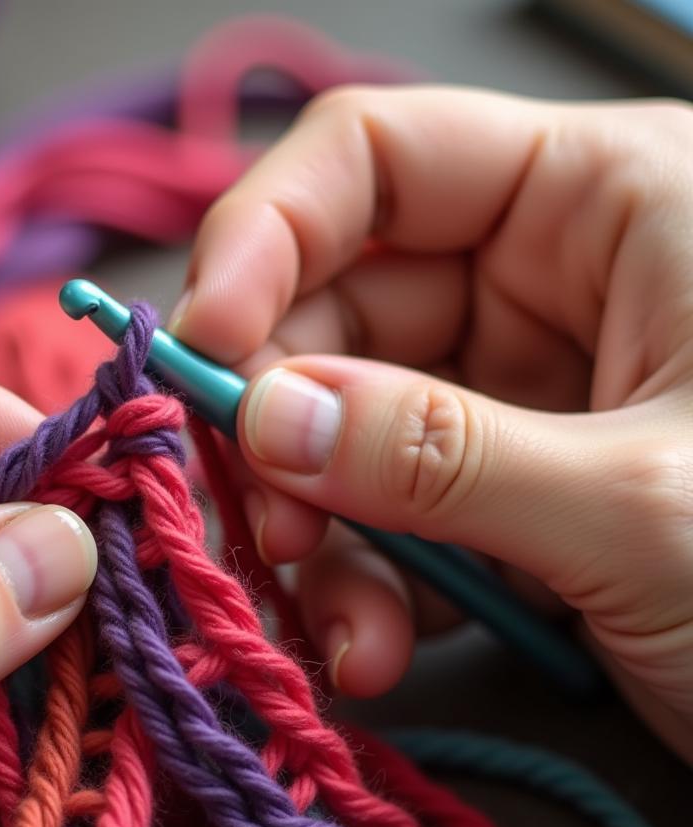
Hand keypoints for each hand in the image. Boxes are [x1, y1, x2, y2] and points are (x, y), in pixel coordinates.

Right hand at [171, 85, 692, 761]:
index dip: (265, 239)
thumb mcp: (643, 506)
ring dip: (318, 533)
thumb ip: (440, 456)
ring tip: (328, 624)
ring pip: (349, 435)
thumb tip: (264, 421)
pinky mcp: (506, 499)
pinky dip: (366, 588)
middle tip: (254, 520)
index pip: (378, 160)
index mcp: (605, 206)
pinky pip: (393, 520)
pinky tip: (369, 652)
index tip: (196, 349)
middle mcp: (548, 288)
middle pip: (339, 314)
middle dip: (277, 423)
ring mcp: (519, 401)